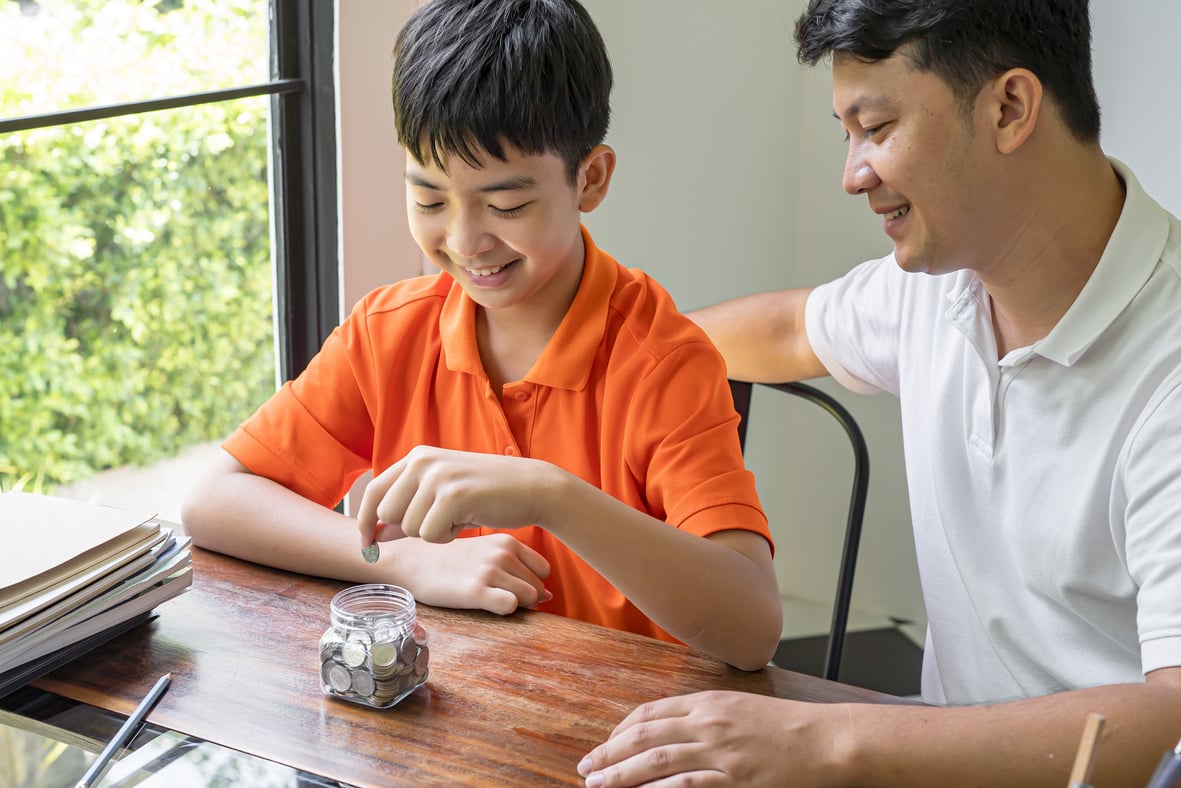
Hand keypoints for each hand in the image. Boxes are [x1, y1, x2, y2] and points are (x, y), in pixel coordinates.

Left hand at [356, 445, 551, 545]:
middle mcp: (422, 461)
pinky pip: (430, 534)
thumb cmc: (487, 494)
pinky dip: (447, 537)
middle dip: (409, 529)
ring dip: (433, 533)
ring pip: (409, 527)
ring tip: (458, 517)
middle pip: (387, 514)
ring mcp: (437, 476)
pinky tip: (466, 521)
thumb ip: (408, 511)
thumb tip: (374, 534)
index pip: (373, 491)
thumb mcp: (442, 497)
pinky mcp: (453, 494)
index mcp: (417, 457)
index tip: (366, 544)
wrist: (532, 486)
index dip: (364, 521)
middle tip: (440, 522)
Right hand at [397, 533, 552, 614]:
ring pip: (529, 598)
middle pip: (538, 588)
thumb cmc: (451, 560)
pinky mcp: (475, 590)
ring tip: (487, 598)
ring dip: (513, 605)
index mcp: (507, 541)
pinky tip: (483, 604)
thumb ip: (519, 568)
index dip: (530, 583)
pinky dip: (503, 609)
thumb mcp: (486, 553)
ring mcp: (489, 571)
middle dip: (524, 598)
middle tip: (494, 594)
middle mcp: (502, 553)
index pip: (544, 571)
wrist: (412, 561)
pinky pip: (510, 606)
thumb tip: (551, 596)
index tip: (508, 586)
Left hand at [578, 691, 844, 786]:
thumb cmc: (787, 725)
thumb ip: (704, 714)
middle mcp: (708, 723)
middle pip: (644, 737)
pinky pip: (686, 786)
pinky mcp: (734, 781)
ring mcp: (720, 753)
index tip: (605, 745)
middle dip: (609, 753)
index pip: (650, 713)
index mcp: (708, 702)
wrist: (827, 740)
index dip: (620, 731)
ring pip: (656, 762)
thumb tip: (668, 729)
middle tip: (587, 768)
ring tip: (599, 785)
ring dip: (621, 775)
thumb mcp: (740, 707)